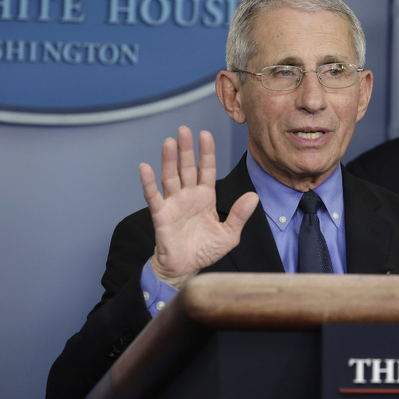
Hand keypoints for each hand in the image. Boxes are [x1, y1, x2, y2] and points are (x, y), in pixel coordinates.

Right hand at [139, 126, 258, 287]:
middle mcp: (188, 196)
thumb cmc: (205, 250)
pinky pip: (153, 196)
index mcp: (205, 197)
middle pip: (186, 168)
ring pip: (170, 177)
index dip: (206, 152)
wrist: (185, 269)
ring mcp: (173, 203)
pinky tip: (145, 168)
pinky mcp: (161, 215)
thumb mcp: (229, 234)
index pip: (205, 169)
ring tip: (169, 142)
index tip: (205, 134)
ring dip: (169, 160)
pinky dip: (148, 183)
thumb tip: (254, 196)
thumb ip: (240, 215)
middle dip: (186, 149)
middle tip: (184, 130)